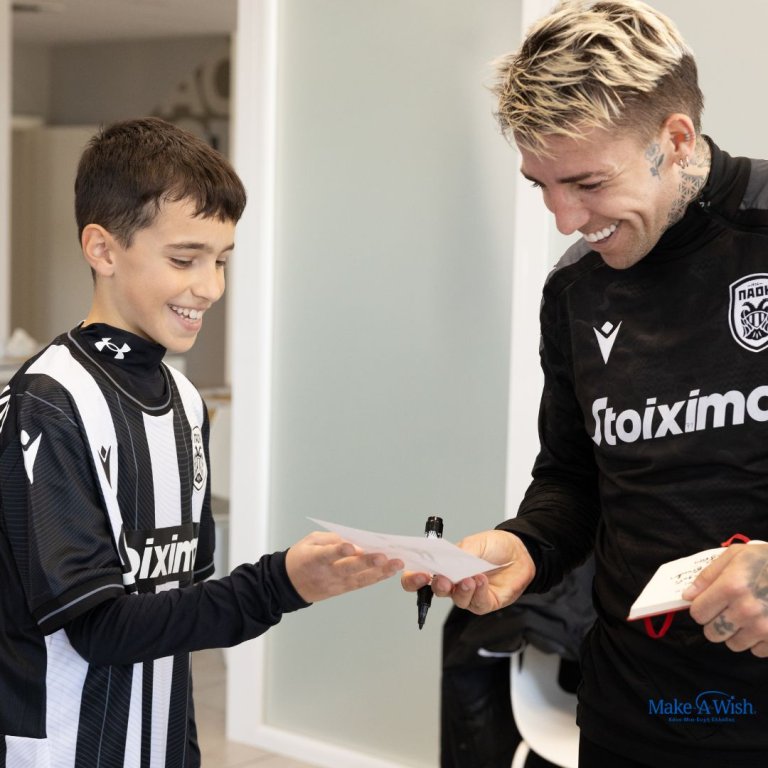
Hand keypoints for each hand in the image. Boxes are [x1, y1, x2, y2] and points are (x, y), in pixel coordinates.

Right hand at [285, 532, 402, 602]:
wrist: (289, 585)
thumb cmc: (301, 558)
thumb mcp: (310, 541)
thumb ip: (331, 539)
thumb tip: (353, 540)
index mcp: (314, 559)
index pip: (327, 554)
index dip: (338, 551)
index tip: (351, 547)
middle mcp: (326, 573)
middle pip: (348, 568)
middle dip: (367, 562)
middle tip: (384, 556)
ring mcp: (335, 584)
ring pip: (359, 578)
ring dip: (380, 572)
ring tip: (396, 565)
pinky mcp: (342, 590)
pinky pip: (361, 584)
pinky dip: (376, 578)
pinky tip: (390, 572)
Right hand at [400, 530, 534, 613]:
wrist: (521, 552)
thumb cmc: (494, 547)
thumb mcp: (472, 544)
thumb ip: (456, 554)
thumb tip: (443, 561)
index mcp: (443, 567)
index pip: (420, 577)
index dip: (413, 579)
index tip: (419, 574)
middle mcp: (453, 583)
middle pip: (435, 591)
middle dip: (438, 586)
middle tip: (443, 579)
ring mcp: (468, 595)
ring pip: (457, 599)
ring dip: (462, 589)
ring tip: (470, 578)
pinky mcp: (484, 603)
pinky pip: (477, 603)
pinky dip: (478, 591)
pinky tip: (482, 580)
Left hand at [683, 542, 767, 656]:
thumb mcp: (736, 555)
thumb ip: (708, 575)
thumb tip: (687, 595)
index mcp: (731, 587)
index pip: (698, 613)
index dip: (700, 608)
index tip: (707, 604)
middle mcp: (745, 610)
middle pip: (712, 633)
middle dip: (715, 623)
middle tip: (727, 611)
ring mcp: (764, 628)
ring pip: (733, 644)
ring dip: (736, 633)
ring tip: (747, 616)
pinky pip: (756, 651)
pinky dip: (757, 641)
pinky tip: (763, 624)